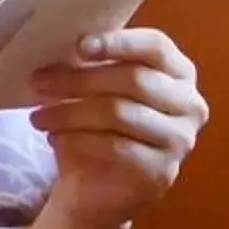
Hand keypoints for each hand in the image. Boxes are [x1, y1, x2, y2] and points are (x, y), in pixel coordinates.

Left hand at [29, 28, 207, 228]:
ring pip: (120, 113)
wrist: (100, 186)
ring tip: (38, 117)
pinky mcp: (161, 171)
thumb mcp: (97, 88)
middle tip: (39, 82)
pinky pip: (115, 147)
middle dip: (80, 80)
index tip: (80, 45)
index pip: (155, 46)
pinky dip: (79, 140)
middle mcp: (189, 104)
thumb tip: (56, 44)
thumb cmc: (101, 125)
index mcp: (179, 72)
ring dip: (70, 113)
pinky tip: (55, 139)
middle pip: (134, 80)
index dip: (118, 42)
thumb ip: (92, 64)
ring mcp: (179, 140)